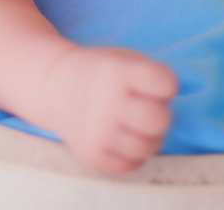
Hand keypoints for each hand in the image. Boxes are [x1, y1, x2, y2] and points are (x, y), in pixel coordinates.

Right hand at [41, 46, 177, 172]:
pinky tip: (121, 138)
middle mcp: (105, 100)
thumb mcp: (122, 59)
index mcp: (116, 71)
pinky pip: (130, 164)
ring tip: (135, 126)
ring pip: (147, 148)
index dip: (167, 85)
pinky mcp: (91, 154)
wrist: (54, 87)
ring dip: (148, 138)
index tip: (156, 85)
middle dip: (160, 115)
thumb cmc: (101, 73)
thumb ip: (151, 78)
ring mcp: (96, 130)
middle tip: (147, 109)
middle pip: (158, 120)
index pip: (164, 82)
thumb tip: (170, 108)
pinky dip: (131, 154)